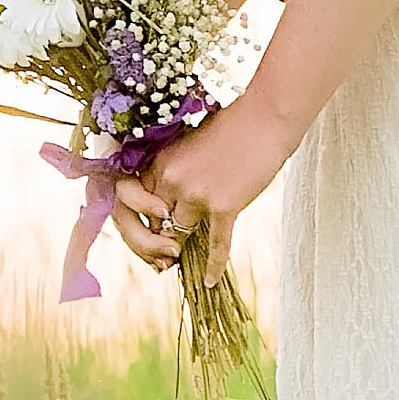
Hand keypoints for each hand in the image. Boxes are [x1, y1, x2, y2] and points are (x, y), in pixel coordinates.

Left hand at [109, 96, 299, 270]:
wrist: (265, 118)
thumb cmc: (231, 128)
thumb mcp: (189, 145)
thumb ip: (172, 173)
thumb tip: (165, 209)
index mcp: (160, 163)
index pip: (133, 204)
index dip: (137, 225)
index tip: (149, 235)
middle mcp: (172, 180)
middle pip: (152, 226)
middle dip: (154, 245)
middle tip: (162, 259)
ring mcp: (197, 194)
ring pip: (180, 235)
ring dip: (184, 247)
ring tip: (188, 261)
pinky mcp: (224, 206)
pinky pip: (215, 245)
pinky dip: (213, 265)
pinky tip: (208, 280)